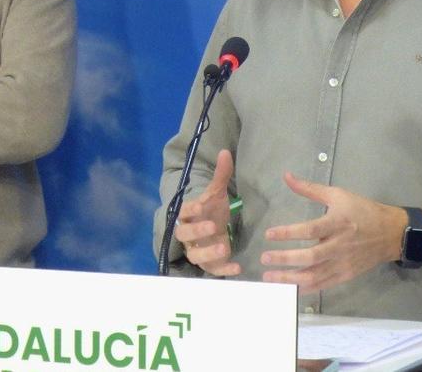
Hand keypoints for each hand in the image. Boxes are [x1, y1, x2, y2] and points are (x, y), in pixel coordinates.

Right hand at [174, 149, 240, 275]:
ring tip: (224, 248)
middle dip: (196, 231)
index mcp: (188, 215)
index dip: (191, 209)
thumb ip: (221, 175)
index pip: (184, 211)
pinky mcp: (209, 264)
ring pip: (195, 255)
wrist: (213, 232)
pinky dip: (223, 270)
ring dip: (208, 253)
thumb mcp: (217, 194)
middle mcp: (189, 234)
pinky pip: (213, 270)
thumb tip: (225, 152)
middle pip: (184, 235)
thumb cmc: (211, 212)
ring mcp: (197, 250)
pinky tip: (237, 267)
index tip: (201, 205)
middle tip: (212, 226)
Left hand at [261, 172, 405, 294]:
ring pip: (314, 275)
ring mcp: (343, 263)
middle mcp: (340, 245)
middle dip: (285, 259)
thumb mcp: (338, 194)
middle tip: (264, 259)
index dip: (288, 233)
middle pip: (310, 257)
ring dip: (290, 278)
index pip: (310, 230)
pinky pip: (322, 285)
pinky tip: (289, 288)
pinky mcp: (345, 276)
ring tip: (269, 277)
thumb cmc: (362, 211)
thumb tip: (286, 176)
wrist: (391, 233)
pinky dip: (305, 288)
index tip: (268, 234)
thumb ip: (309, 189)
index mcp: (338, 223)